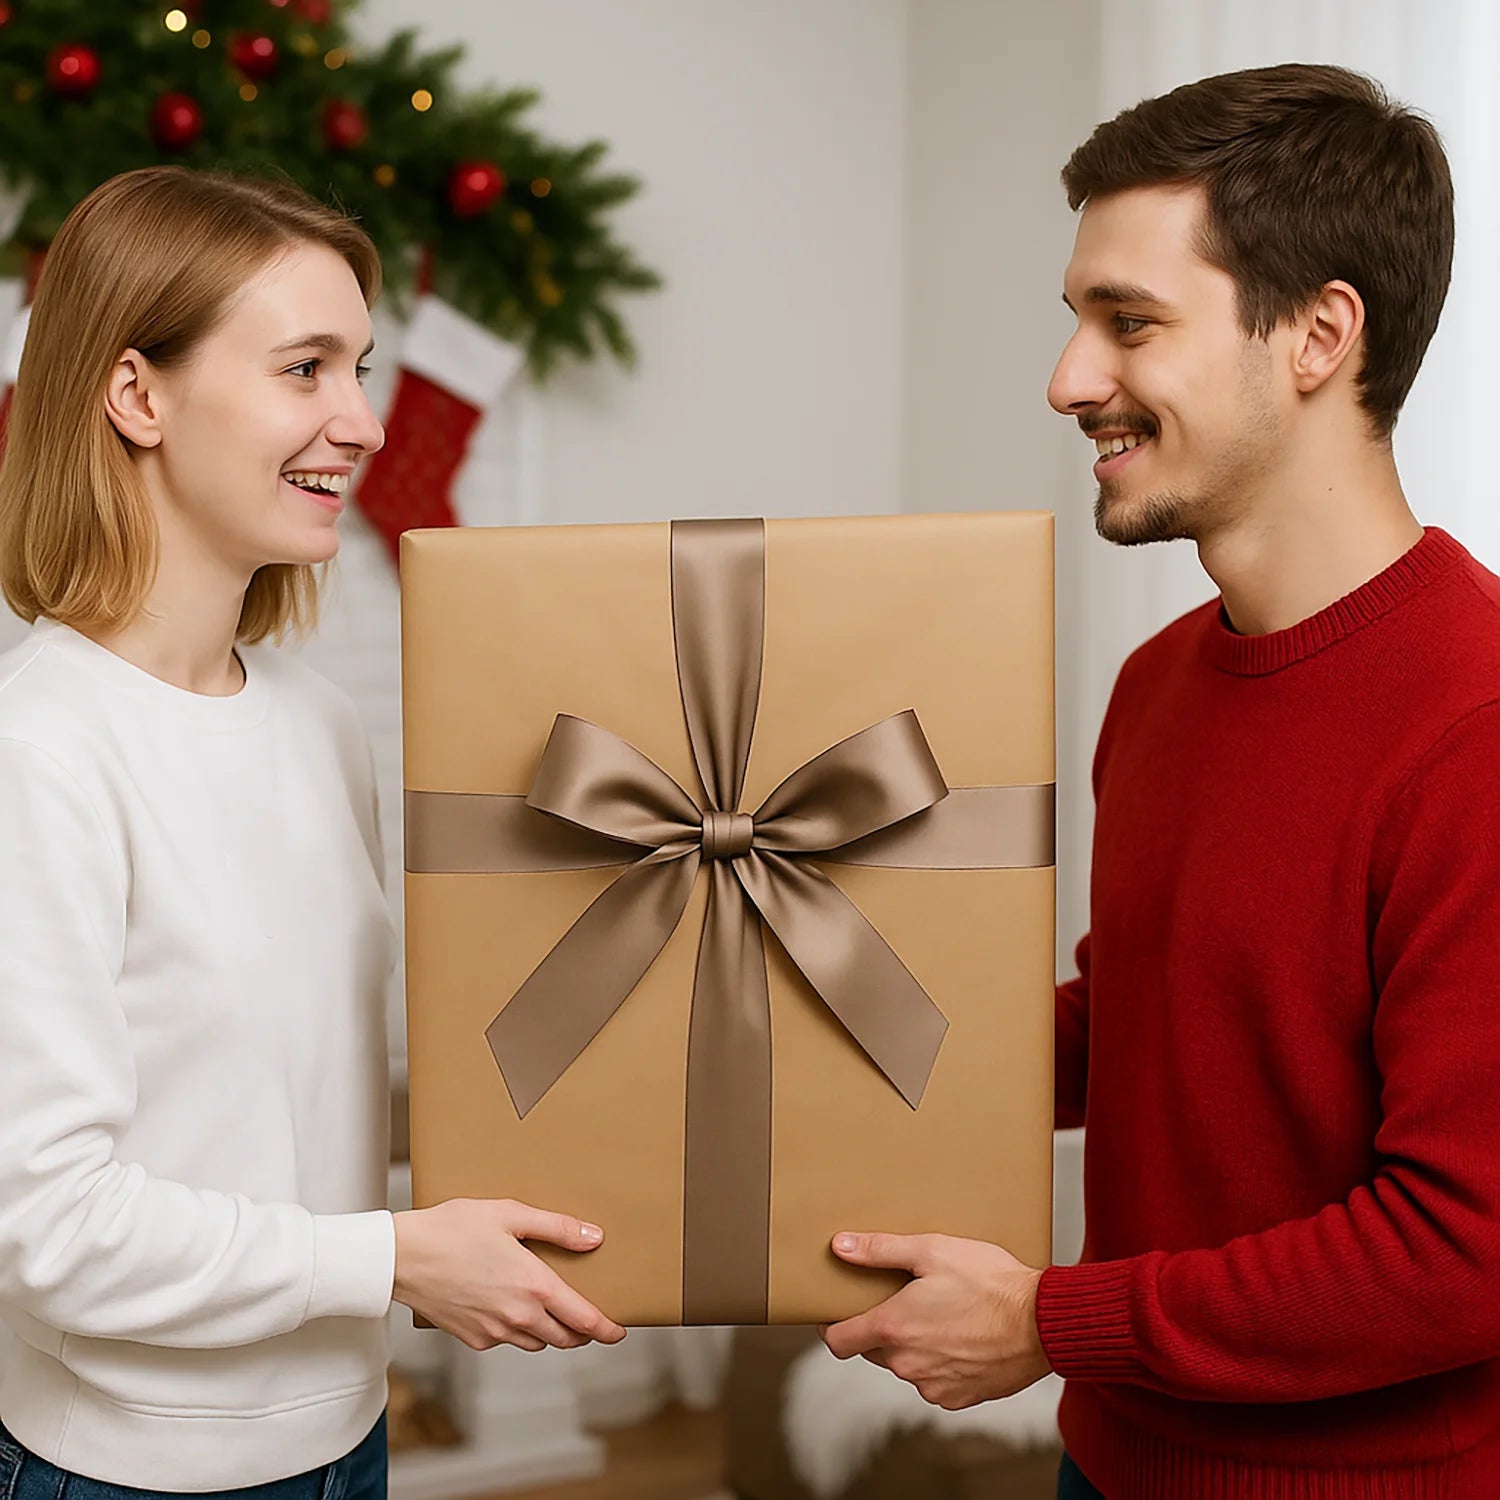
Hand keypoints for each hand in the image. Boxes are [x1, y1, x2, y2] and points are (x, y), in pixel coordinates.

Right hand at [391, 1197, 626, 1352]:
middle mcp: (518, 1317)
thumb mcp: (510, 1214)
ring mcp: (494, 1332)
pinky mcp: (472, 1339)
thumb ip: (556, 1227)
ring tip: (547, 1307)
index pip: (583, 1320)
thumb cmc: (452, 1228)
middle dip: (581, 1332)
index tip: (619, 1331)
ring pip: (535, 1342)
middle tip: (587, 1318)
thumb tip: (593, 1237)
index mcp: (534, 1287)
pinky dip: (516, 1329)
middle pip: (564, 1339)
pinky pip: (505, 1340)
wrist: (401, 1257)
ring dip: (549, 1332)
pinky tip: (507, 1304)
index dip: (606, 1329)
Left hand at [820, 1231, 1050, 1408]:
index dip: (834, 1326)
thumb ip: (880, 1249)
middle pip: (872, 1350)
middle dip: (881, 1327)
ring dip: (913, 1345)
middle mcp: (907, 1364)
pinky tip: (960, 1337)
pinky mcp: (958, 1398)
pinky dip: (939, 1362)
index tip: (840, 1312)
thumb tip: (841, 1246)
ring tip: (940, 1315)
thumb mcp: (932, 1250)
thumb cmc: (991, 1283)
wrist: (1043, 1322)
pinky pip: (933, 1381)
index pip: (837, 1342)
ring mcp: (932, 1385)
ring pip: (905, 1365)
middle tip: (904, 1300)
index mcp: (892, 1328)